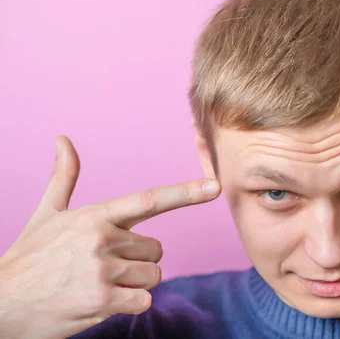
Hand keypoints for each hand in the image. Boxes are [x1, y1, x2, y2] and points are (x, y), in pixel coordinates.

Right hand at [0, 135, 220, 338]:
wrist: (0, 304)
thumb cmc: (29, 257)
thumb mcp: (47, 214)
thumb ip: (65, 178)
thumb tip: (63, 140)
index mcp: (95, 216)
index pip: (149, 200)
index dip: (186, 193)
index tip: (215, 186)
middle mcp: (103, 239)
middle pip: (157, 249)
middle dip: (139, 259)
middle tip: (104, 266)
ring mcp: (104, 271)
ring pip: (154, 275)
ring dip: (134, 283)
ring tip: (99, 283)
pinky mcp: (104, 300)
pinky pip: (144, 300)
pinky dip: (129, 304)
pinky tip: (100, 302)